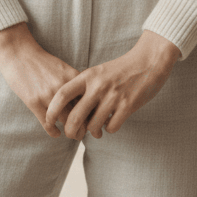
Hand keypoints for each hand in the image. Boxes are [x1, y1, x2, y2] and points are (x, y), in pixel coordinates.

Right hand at [0, 23, 83, 137]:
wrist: (17, 51)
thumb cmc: (41, 61)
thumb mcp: (62, 68)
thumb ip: (74, 84)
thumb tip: (88, 102)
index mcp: (72, 77)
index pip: (90, 102)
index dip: (94, 115)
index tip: (92, 121)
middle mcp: (62, 87)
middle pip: (80, 116)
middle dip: (83, 128)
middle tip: (82, 133)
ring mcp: (47, 95)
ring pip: (66, 123)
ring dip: (70, 132)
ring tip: (70, 134)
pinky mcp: (33, 102)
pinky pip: (48, 124)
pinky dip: (54, 132)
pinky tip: (55, 133)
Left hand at [44, 29, 180, 140]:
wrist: (147, 62)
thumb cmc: (120, 69)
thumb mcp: (98, 72)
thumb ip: (85, 87)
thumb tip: (71, 108)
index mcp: (87, 76)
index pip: (63, 94)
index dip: (53, 109)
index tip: (49, 120)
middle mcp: (97, 86)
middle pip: (75, 116)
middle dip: (71, 130)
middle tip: (72, 135)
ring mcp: (112, 96)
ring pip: (93, 126)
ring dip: (93, 132)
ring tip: (96, 130)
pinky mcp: (127, 106)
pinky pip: (112, 127)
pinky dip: (109, 130)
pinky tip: (111, 124)